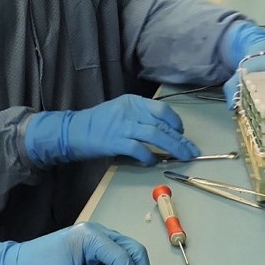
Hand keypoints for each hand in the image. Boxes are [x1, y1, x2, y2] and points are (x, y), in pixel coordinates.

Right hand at [25, 95, 198, 166]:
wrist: (72, 131)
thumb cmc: (97, 124)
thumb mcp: (120, 112)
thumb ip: (139, 118)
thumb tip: (163, 133)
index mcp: (132, 102)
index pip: (162, 110)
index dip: (176, 123)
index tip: (182, 134)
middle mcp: (129, 111)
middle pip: (162, 124)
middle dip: (181, 139)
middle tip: (192, 151)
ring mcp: (122, 126)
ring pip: (156, 135)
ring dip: (173, 147)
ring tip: (183, 157)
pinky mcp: (115, 142)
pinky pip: (139, 149)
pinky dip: (149, 157)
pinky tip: (153, 162)